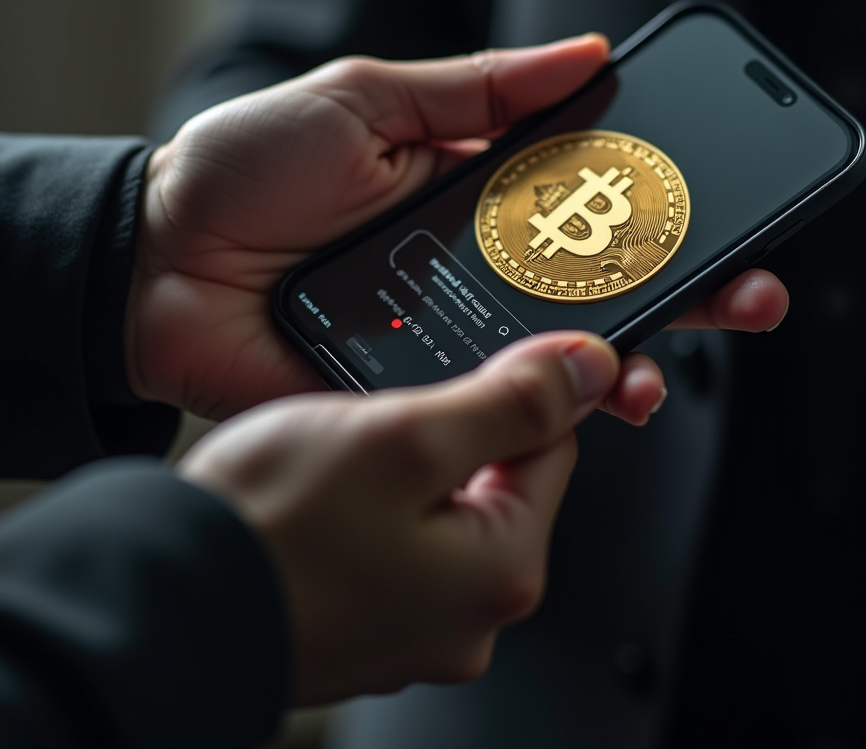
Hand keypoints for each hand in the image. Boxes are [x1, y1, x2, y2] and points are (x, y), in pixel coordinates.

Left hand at [127, 35, 787, 421]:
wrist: (157, 265)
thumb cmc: (251, 170)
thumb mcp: (368, 97)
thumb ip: (479, 87)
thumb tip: (588, 52)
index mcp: (476, 191)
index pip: (591, 199)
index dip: (661, 205)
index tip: (726, 203)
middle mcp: (479, 266)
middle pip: (600, 283)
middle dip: (684, 288)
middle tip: (749, 294)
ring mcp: (453, 333)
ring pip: (563, 355)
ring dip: (632, 359)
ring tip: (663, 363)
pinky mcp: (419, 391)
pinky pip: (498, 404)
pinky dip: (549, 406)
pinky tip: (589, 398)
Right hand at [178, 331, 619, 704]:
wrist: (155, 597)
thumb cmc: (270, 525)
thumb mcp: (405, 434)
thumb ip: (511, 402)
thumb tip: (589, 370)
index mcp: (501, 570)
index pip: (554, 447)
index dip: (518, 390)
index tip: (480, 359)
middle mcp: (470, 616)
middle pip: (498, 479)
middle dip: (452, 430)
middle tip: (390, 411)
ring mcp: (414, 626)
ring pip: (441, 507)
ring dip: (405, 466)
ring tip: (346, 448)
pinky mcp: (366, 622)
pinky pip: (395, 541)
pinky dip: (371, 506)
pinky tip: (326, 489)